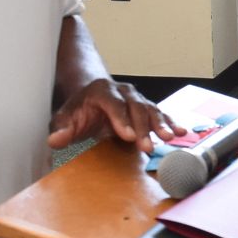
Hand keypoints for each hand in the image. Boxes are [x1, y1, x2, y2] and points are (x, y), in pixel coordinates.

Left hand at [47, 78, 180, 152]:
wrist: (91, 99)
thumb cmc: (79, 111)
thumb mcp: (65, 118)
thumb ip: (61, 129)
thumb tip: (55, 140)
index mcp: (102, 90)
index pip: (113, 104)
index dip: (121, 120)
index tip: (128, 136)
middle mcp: (123, 91)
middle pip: (136, 108)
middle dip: (143, 128)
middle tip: (147, 147)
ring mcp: (137, 98)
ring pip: (151, 109)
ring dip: (161, 125)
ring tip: (170, 138)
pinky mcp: (147, 107)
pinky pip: (161, 114)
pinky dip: (171, 123)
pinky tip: (181, 132)